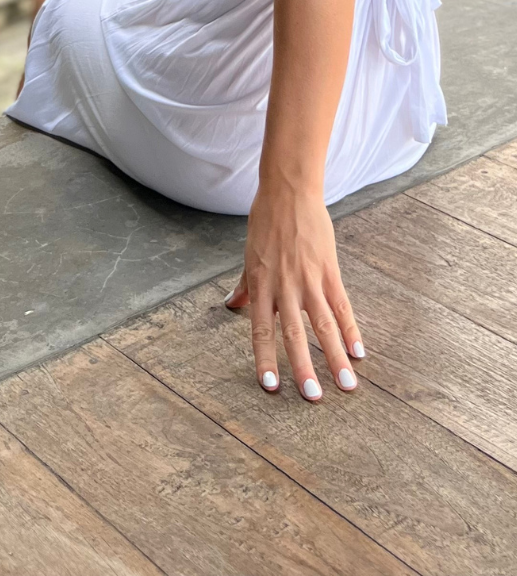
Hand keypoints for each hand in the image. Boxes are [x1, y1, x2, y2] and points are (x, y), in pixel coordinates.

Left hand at [224, 174, 364, 399]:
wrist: (288, 191)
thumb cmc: (265, 222)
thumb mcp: (249, 255)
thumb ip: (244, 286)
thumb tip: (231, 305)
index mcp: (261, 285)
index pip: (261, 330)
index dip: (265, 359)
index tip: (270, 388)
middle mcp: (284, 287)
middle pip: (293, 334)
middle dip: (303, 367)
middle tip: (312, 398)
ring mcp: (309, 279)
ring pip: (323, 325)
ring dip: (335, 357)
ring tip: (346, 385)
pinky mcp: (329, 270)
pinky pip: (342, 305)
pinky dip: (352, 329)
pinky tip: (359, 352)